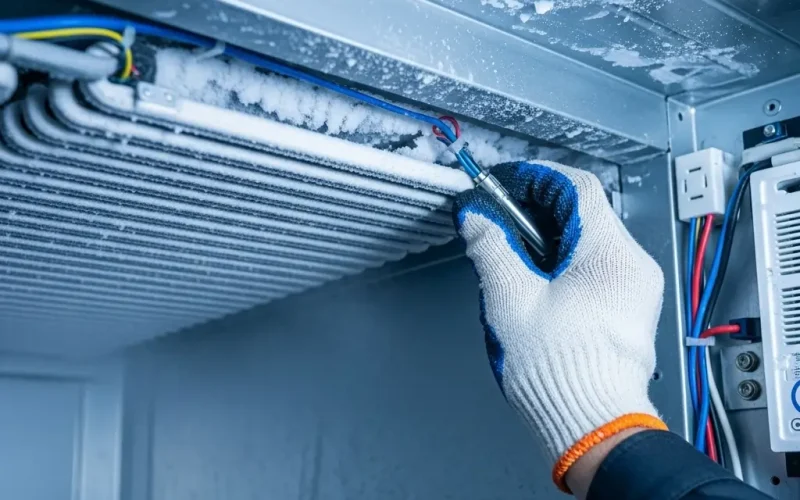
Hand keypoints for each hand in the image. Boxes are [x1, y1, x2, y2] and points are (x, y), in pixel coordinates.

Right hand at [453, 161, 666, 492]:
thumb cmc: (560, 370)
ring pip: (586, 240)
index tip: (505, 184)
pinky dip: (560, 262)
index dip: (536, 178)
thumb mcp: (511, 300)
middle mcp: (632, 267)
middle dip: (535, 211)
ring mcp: (634, 288)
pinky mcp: (626, 308)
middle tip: (498, 221)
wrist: (590, 424)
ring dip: (545, 239)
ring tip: (509, 256)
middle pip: (583, 213)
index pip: (577, 188)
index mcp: (611, 257)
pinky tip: (533, 281)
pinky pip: (593, 267)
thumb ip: (491, 249)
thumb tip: (477, 218)